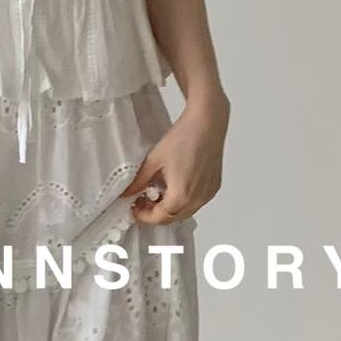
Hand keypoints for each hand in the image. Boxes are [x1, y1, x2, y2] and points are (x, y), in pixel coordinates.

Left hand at [121, 92, 228, 224]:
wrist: (207, 123)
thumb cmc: (183, 137)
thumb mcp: (153, 160)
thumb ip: (138, 182)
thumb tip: (127, 193)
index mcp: (181, 196)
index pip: (159, 218)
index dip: (143, 216)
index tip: (134, 208)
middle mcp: (197, 200)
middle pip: (172, 218)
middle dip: (156, 214)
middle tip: (142, 201)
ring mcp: (207, 194)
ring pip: (185, 212)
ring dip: (170, 208)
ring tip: (157, 193)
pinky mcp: (214, 187)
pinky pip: (196, 202)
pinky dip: (183, 201)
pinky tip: (174, 187)